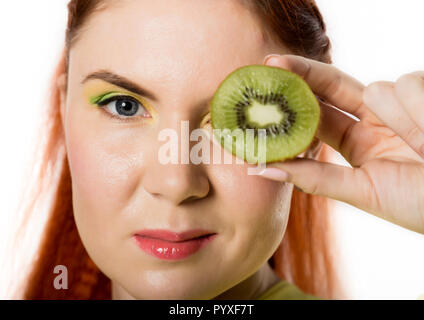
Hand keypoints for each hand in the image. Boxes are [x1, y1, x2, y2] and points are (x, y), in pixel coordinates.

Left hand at [259, 54, 423, 233]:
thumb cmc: (420, 205)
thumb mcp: (365, 192)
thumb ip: (316, 179)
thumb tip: (260, 169)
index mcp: (357, 143)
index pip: (316, 113)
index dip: (290, 102)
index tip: (262, 90)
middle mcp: (374, 120)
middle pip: (331, 85)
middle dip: (303, 74)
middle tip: (271, 63)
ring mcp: (400, 105)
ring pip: (380, 87)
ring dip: (402, 117)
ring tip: (423, 148)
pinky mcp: (423, 92)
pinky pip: (409, 83)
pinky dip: (420, 110)